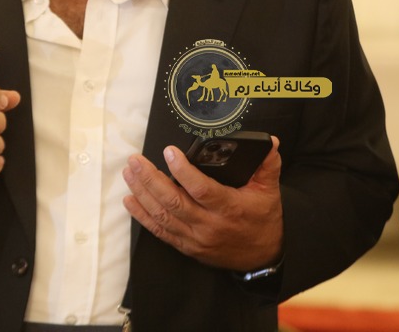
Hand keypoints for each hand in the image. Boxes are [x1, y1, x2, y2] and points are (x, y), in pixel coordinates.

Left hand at [122, 136, 282, 271]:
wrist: (262, 257)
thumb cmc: (263, 219)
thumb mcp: (269, 190)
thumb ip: (268, 164)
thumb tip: (269, 141)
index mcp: (229, 208)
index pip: (201, 189)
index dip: (183, 170)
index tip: (169, 152)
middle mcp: (209, 225)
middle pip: (173, 202)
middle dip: (150, 180)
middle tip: (136, 161)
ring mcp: (195, 238)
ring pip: (162, 216)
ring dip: (142, 194)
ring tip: (129, 173)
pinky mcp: (186, 246)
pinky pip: (160, 232)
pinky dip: (142, 216)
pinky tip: (130, 200)